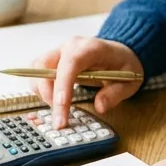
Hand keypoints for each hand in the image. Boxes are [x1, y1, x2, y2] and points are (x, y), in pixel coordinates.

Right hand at [30, 37, 144, 128]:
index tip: (61, 106)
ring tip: (59, 109)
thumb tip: (99, 106)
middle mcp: (70, 46)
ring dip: (42, 92)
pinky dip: (40, 89)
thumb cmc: (123, 64)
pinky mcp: (52, 60)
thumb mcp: (129, 80)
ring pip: (36, 70)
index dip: (62, 84)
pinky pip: (37, 73)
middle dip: (48, 94)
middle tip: (60, 118)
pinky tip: (54, 100)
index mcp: (90, 48)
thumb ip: (115, 94)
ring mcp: (59, 52)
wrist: (119, 52)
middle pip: (45, 65)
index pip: (70, 63)